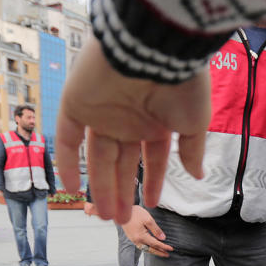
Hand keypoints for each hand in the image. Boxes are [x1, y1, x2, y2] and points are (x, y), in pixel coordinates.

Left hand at [55, 36, 210, 223]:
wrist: (151, 46)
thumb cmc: (181, 81)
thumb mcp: (196, 121)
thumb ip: (193, 149)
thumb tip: (198, 174)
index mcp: (156, 120)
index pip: (152, 157)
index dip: (154, 181)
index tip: (154, 204)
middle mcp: (128, 118)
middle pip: (122, 162)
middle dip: (122, 191)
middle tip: (121, 219)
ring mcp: (102, 112)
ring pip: (98, 157)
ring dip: (100, 186)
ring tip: (106, 215)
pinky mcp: (77, 104)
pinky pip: (68, 138)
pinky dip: (67, 161)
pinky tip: (70, 187)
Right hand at [119, 205, 172, 257]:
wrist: (122, 210)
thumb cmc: (135, 213)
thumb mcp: (148, 219)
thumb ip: (156, 230)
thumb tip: (163, 238)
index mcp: (141, 236)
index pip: (155, 244)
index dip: (164, 247)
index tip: (171, 249)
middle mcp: (136, 240)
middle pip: (150, 249)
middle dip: (159, 252)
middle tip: (167, 255)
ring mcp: (133, 239)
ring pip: (145, 249)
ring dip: (153, 251)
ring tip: (161, 252)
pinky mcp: (131, 237)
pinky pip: (141, 246)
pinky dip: (147, 248)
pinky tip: (151, 247)